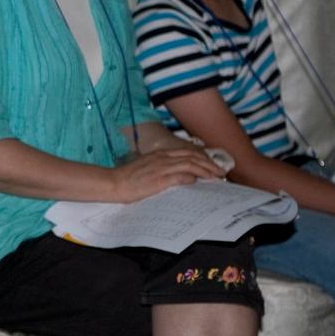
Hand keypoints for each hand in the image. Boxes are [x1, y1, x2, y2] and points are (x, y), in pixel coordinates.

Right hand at [104, 148, 225, 202]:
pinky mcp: (159, 179)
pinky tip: (198, 181)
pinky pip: (180, 176)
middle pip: (193, 157)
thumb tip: (183, 176)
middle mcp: (163, 158)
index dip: (203, 158)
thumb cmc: (128, 178)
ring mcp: (161, 168)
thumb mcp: (148, 168)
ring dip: (205, 170)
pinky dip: (191, 177)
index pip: (188, 153)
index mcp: (160, 154)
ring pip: (190, 165)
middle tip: (221, 172)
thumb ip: (164, 169)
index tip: (213, 166)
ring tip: (216, 177)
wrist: (113, 183)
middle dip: (209, 164)